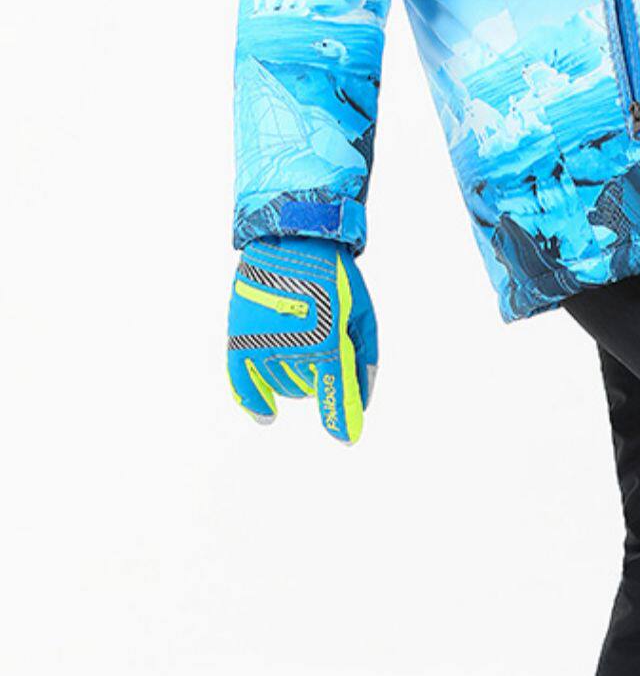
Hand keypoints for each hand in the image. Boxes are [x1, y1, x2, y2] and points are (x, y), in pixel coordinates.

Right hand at [227, 238, 377, 444]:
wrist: (291, 238)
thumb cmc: (334, 276)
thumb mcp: (362, 312)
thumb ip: (364, 358)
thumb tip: (362, 401)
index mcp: (327, 339)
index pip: (335, 396)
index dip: (343, 420)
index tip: (347, 437)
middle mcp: (292, 347)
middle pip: (312, 389)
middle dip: (322, 376)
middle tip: (324, 339)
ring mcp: (262, 343)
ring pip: (284, 387)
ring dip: (297, 377)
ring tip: (303, 340)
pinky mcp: (240, 337)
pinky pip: (242, 384)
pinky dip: (253, 402)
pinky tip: (266, 414)